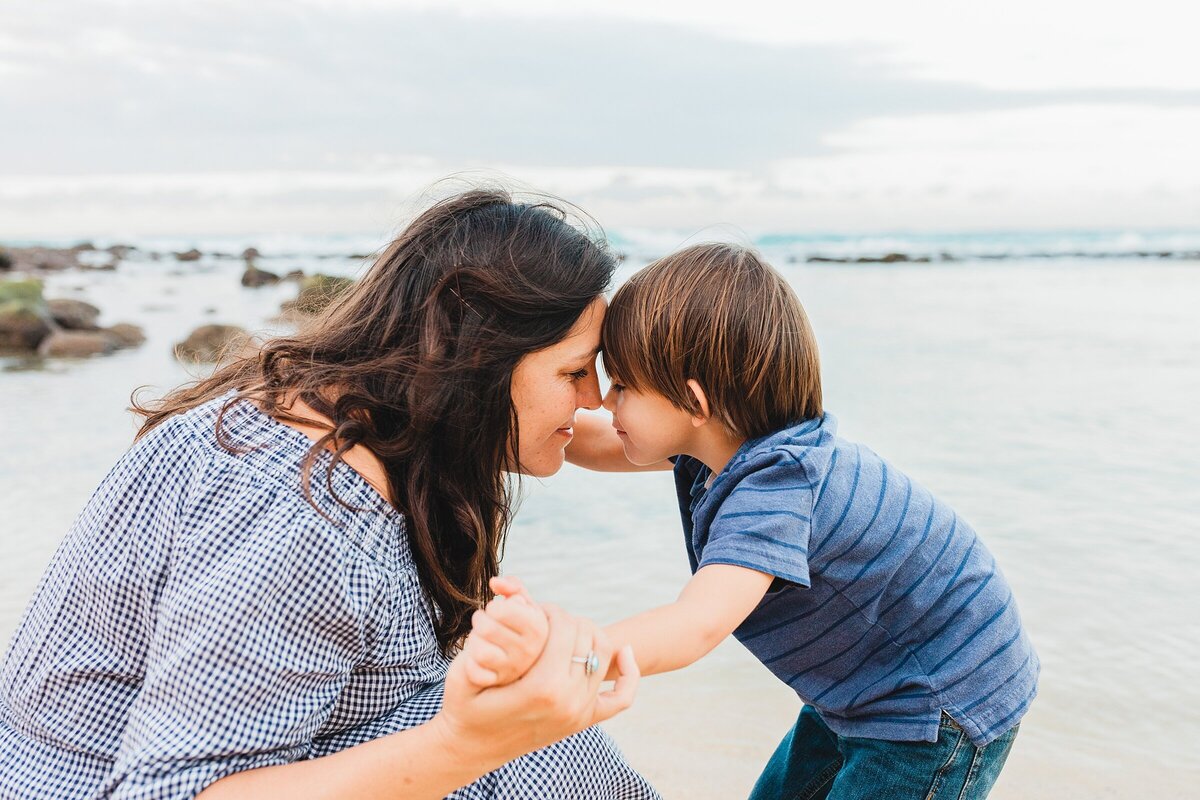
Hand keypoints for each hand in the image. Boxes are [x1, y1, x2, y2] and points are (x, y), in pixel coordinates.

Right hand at [439, 604, 639, 765]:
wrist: (473, 748)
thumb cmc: (464, 706)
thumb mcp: (464, 672)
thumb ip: (481, 637)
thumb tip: (506, 597)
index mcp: (543, 687)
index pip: (566, 627)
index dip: (550, 610)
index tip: (533, 609)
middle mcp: (569, 701)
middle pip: (587, 636)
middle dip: (566, 619)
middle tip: (544, 618)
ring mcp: (580, 713)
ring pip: (604, 655)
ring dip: (588, 635)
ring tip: (563, 631)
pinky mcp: (584, 721)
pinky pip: (621, 697)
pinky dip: (629, 673)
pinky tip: (625, 652)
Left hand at [458, 576, 547, 687]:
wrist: (518, 661)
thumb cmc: (517, 627)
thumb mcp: (522, 605)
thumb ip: (513, 588)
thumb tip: (495, 582)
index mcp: (538, 628)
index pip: (500, 610)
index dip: (493, 608)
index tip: (498, 612)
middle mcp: (529, 651)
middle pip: (485, 627)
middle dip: (480, 622)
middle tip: (486, 625)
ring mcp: (513, 669)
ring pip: (478, 650)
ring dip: (474, 641)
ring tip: (482, 640)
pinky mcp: (497, 683)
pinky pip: (473, 671)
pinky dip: (470, 663)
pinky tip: (478, 661)